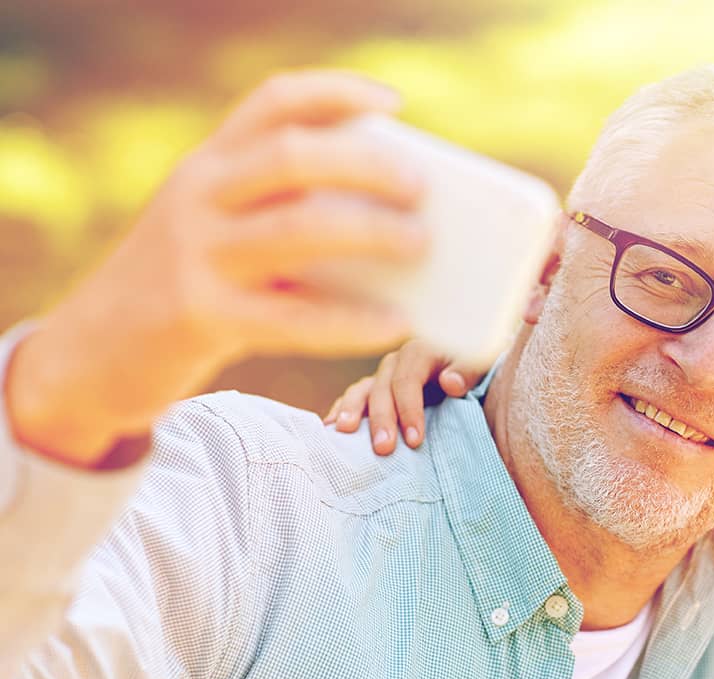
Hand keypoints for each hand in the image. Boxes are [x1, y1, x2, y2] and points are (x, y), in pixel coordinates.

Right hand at [8, 69, 427, 466]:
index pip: (274, 102)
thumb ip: (280, 214)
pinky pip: (294, 317)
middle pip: (292, 157)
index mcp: (209, 164)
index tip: (392, 103)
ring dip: (371, 233)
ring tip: (421, 244)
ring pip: (298, 229)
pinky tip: (396, 322)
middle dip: (366, 165)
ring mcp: (197, 255)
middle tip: (420, 188)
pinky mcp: (202, 317)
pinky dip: (353, 320)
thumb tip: (400, 229)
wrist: (93, 351)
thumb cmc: (188, 285)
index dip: (337, 92)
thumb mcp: (216, 229)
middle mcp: (199, 196)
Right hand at [324, 339, 481, 454]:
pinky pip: (354, 398)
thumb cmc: (470, 371)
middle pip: (382, 389)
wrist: (463, 371)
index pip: (408, 381)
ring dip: (352, 411)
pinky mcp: (373, 390)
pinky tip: (330, 429)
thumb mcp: (476, 366)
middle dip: (382, 419)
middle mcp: (396, 362)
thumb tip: (449, 383)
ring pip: (362, 391)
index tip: (414, 440)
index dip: (409, 410)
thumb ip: (467, 372)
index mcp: (420, 352)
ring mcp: (381, 376)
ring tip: (344, 431)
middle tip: (383, 449)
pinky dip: (341, 411)